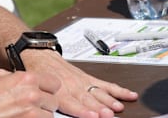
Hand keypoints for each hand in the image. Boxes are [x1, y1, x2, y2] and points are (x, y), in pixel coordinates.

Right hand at [0, 68, 60, 116]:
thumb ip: (17, 75)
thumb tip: (26, 77)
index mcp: (27, 79)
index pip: (55, 83)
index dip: (50, 88)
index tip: (46, 92)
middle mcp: (32, 95)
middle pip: (55, 101)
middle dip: (46, 104)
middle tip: (34, 105)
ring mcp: (32, 113)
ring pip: (50, 116)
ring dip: (42, 116)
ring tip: (28, 114)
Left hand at [21, 50, 137, 117]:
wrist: (40, 56)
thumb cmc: (39, 75)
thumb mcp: (38, 90)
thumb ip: (47, 102)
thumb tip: (47, 114)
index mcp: (58, 91)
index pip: (71, 103)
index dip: (82, 110)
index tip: (92, 115)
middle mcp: (72, 87)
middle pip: (88, 100)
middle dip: (99, 108)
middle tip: (108, 114)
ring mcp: (82, 82)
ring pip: (98, 93)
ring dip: (109, 101)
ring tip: (118, 107)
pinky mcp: (88, 78)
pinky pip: (105, 84)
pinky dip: (118, 90)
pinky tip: (129, 95)